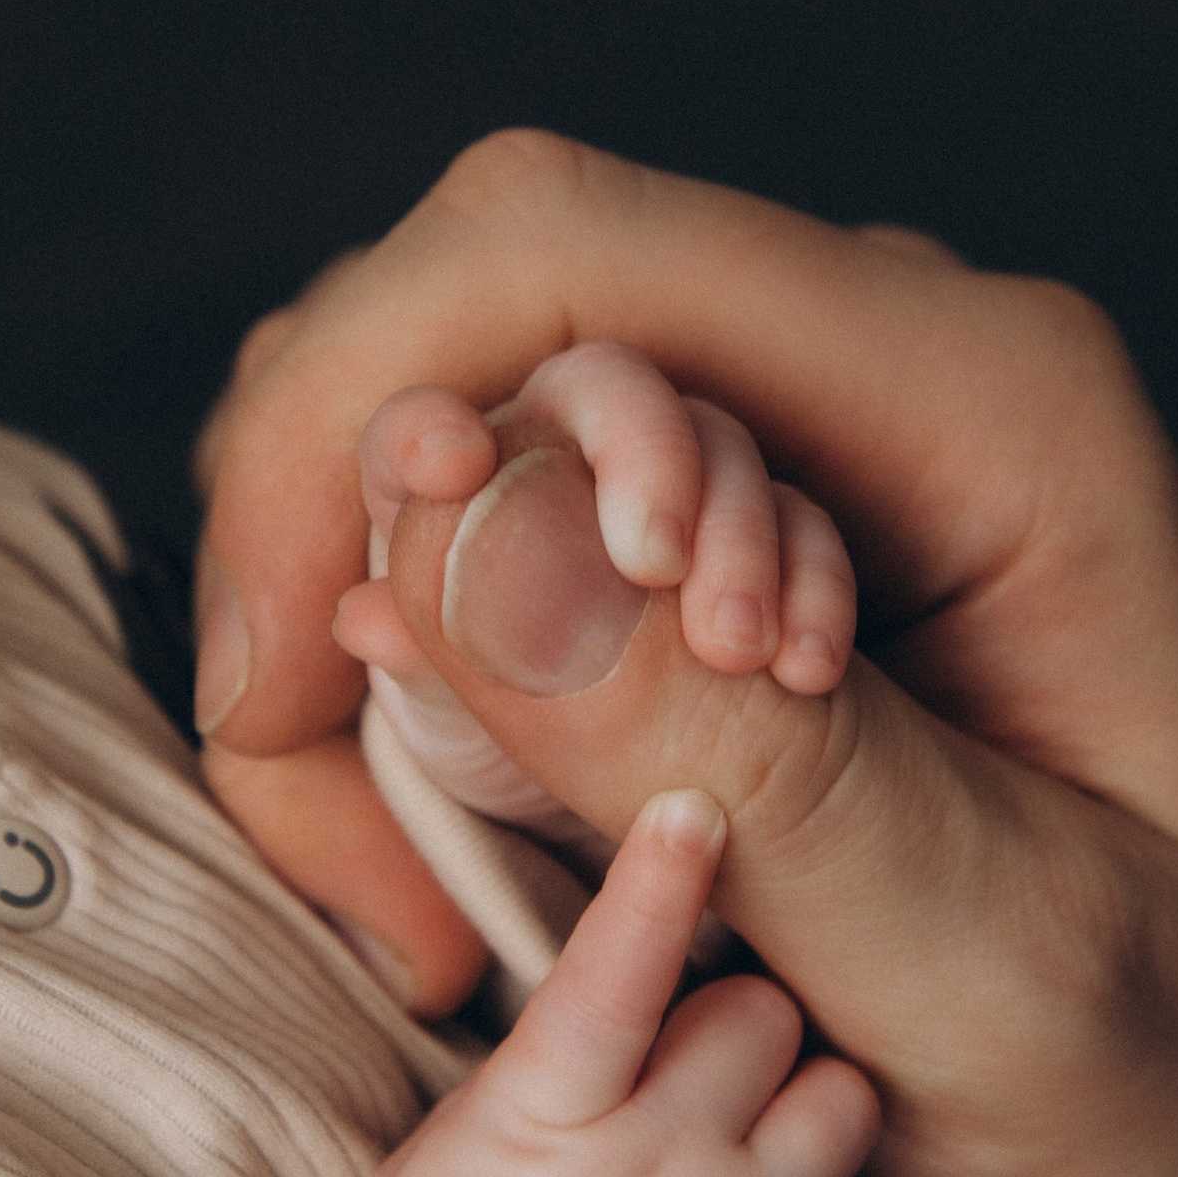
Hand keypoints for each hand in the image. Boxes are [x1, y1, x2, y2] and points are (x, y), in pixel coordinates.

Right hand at [199, 132, 1177, 1176]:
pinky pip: (489, 558)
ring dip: (390, 665)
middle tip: (388, 861)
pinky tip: (497, 877)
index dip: (376, 416)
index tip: (311, 680)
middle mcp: (880, 376)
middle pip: (477, 319)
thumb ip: (752, 759)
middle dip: (351, 554)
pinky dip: (428, 714)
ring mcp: (798, 456)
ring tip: (469, 905)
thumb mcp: (1003, 971)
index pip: (576, 255)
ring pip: (454, 437)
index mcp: (986, 405)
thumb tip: (456, 522)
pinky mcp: (729, 560)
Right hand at [328, 785, 879, 1176]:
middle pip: (764, 1013)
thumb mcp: (444, 1156)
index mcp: (544, 1119)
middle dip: (744, 1011)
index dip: (662, 877)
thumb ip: (543, 1063)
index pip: (617, 969)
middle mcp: (652, 1172)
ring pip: (844, 1102)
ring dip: (808, 1101)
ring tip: (754, 1133)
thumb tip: (616, 966)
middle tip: (705, 1047)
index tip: (696, 803)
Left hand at [336, 341, 857, 833]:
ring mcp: (669, 478)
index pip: (419, 427)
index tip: (453, 466)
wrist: (626, 786)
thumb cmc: (511, 736)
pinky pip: (803, 516)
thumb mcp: (455, 728)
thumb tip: (367, 617)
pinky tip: (804, 669)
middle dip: (640, 457)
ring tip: (735, 652)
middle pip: (602, 390)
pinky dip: (811, 585)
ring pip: (718, 445)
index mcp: (454, 488)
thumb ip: (416, 668)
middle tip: (653, 561)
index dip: (426, 429)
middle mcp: (560, 452)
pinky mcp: (762, 525)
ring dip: (738, 542)